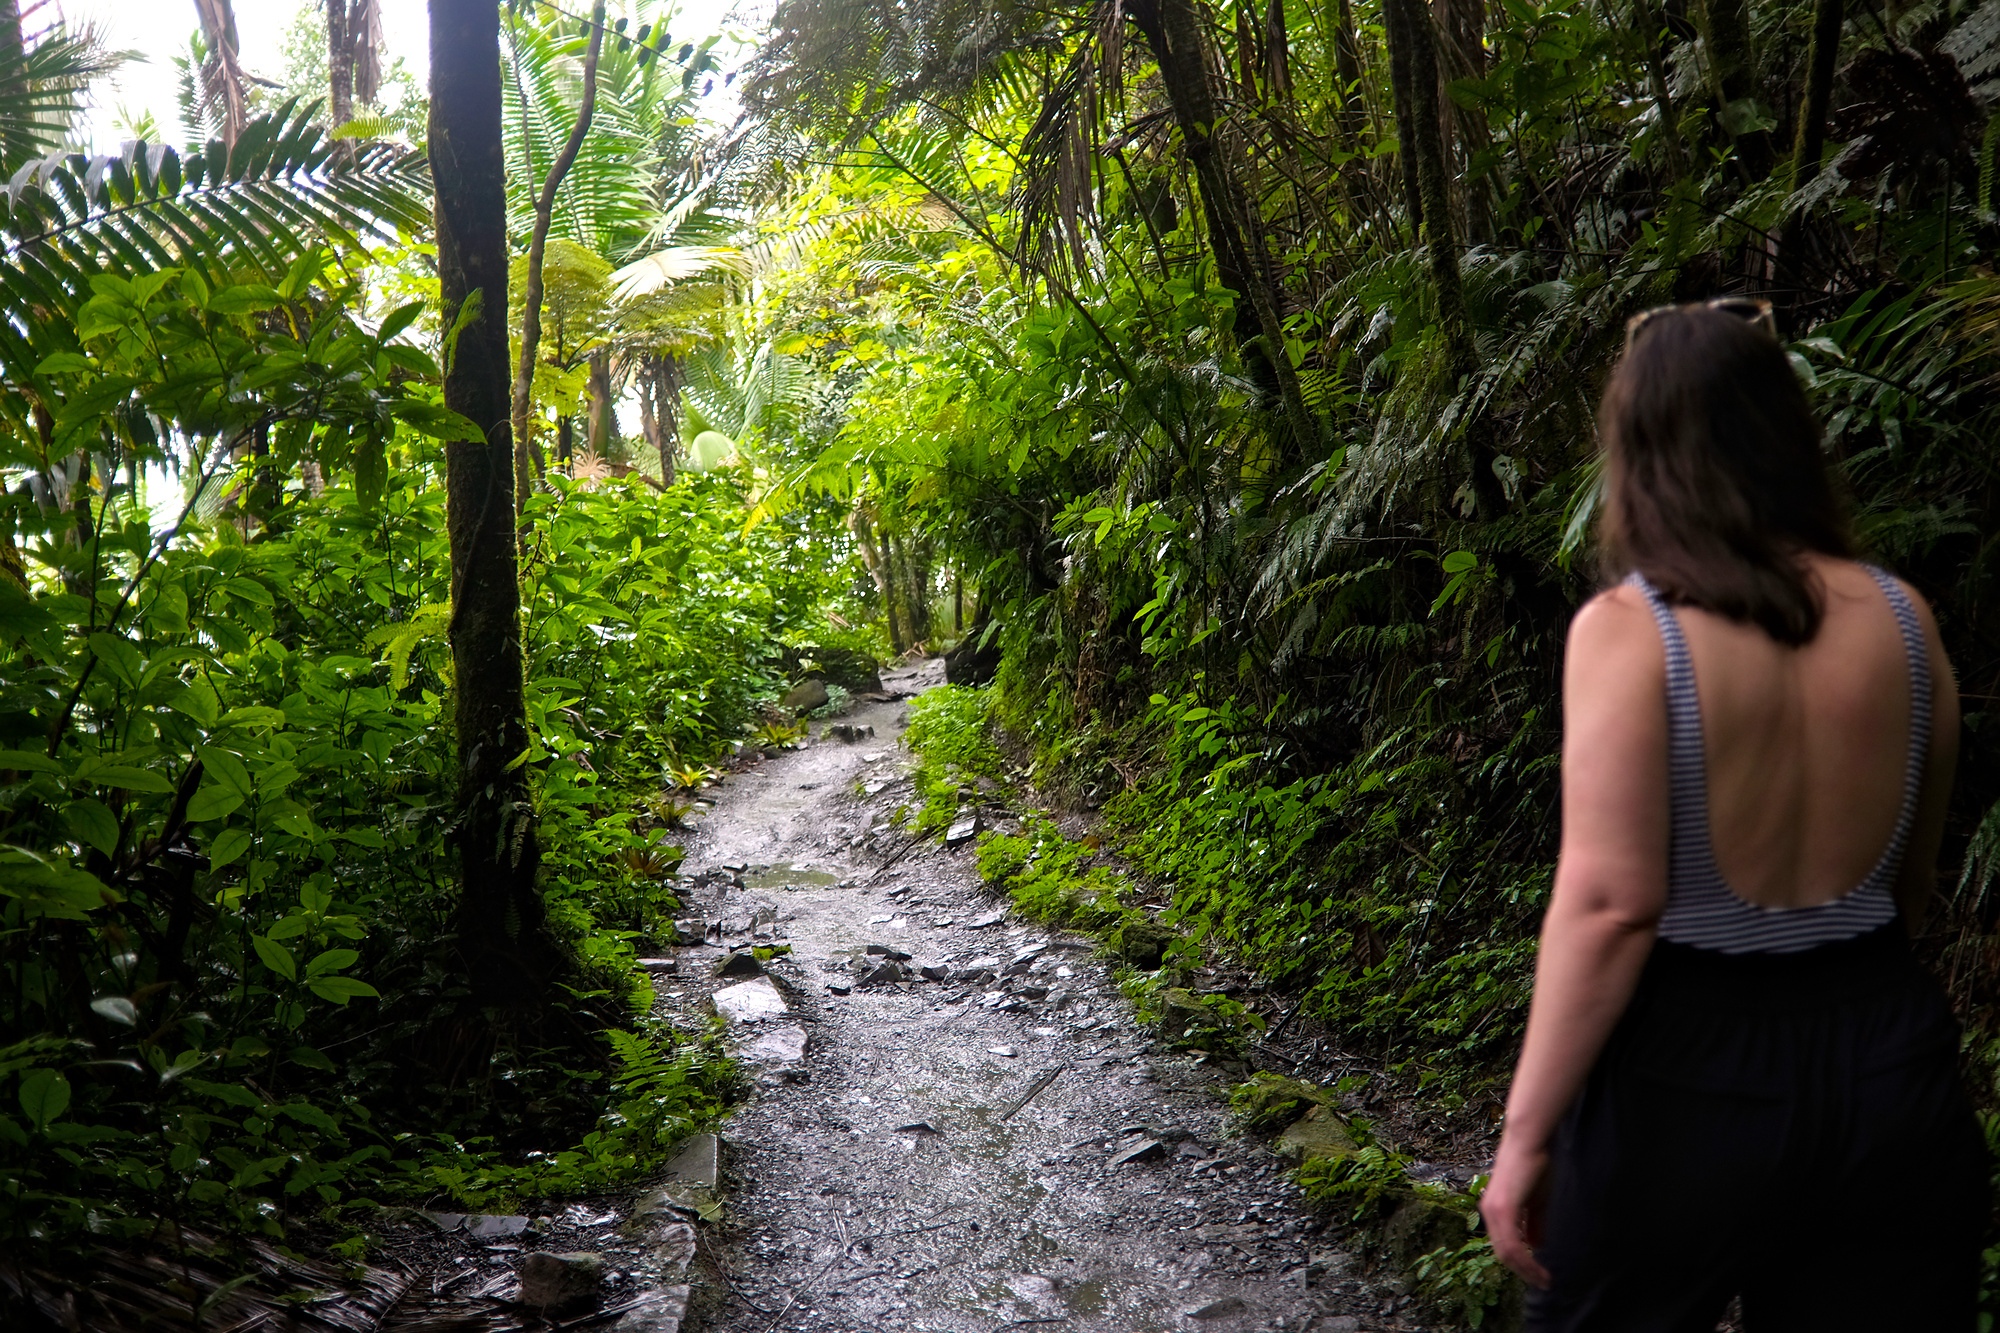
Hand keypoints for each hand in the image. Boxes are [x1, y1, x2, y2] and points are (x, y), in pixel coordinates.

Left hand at [1478, 1139, 1552, 1288]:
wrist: (1529, 1141)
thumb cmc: (1535, 1166)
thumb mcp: (1536, 1202)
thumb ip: (1534, 1223)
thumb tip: (1535, 1246)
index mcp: (1495, 1211)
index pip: (1504, 1245)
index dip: (1521, 1264)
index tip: (1539, 1275)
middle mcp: (1489, 1212)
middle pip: (1503, 1253)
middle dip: (1524, 1272)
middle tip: (1543, 1282)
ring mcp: (1493, 1210)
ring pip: (1506, 1252)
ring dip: (1526, 1269)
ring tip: (1543, 1279)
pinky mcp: (1502, 1208)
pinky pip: (1511, 1243)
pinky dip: (1525, 1259)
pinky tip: (1538, 1267)